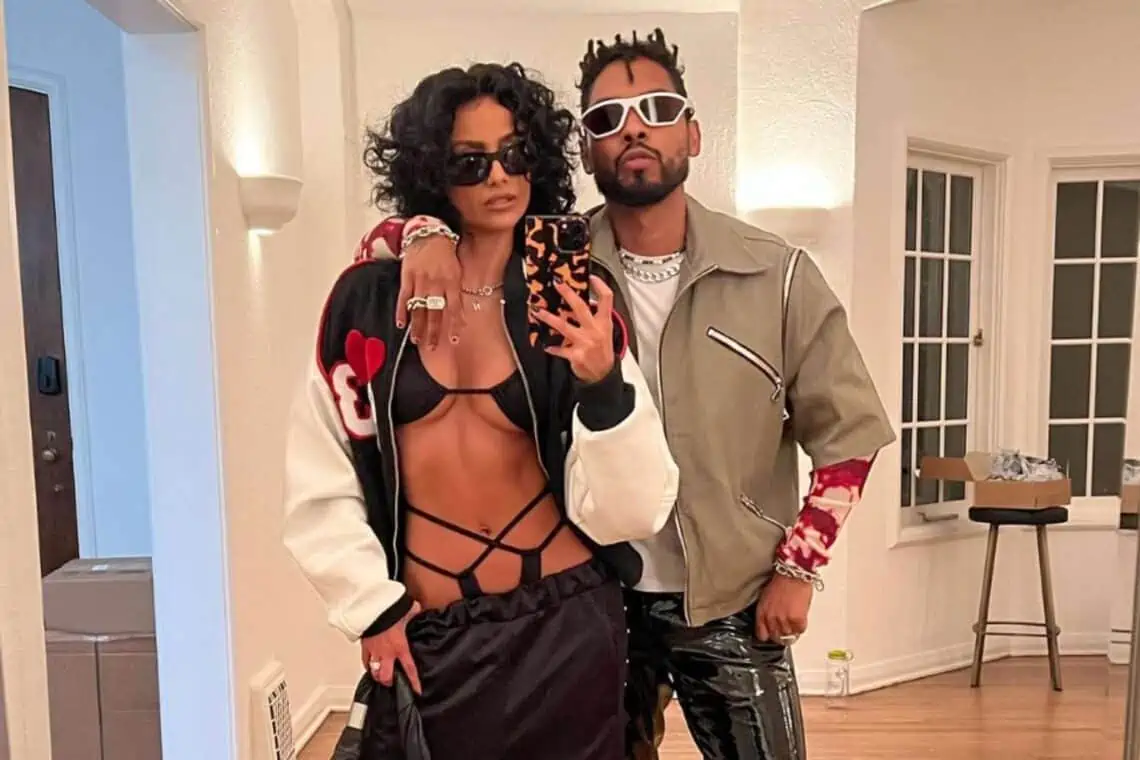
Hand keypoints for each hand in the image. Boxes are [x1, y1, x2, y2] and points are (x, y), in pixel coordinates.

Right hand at [360, 601, 422, 693]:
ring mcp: (374, 651)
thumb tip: (418, 609)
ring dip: (378, 675)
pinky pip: (365, 660)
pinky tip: (369, 665)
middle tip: (392, 682)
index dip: (414, 682)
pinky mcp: (364, 646)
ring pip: (374, 672)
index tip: (417, 691)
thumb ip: (414, 612)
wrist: (373, 606)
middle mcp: (387, 653)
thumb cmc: (391, 610)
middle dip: (389, 682)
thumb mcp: (409, 610)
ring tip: (381, 676)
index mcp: (400, 647)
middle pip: (386, 677)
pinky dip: (367, 664)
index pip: (409, 669)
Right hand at [395, 234, 463, 348]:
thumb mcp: (457, 270)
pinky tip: (401, 324)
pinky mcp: (407, 278)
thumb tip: (459, 313)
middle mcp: (436, 284)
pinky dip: (401, 312)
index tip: (454, 340)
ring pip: (419, 309)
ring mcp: (420, 281)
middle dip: (434, 332)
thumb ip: (456, 291)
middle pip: (435, 313)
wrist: (428, 234)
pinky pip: (403, 298)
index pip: (454, 308)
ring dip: (418, 327)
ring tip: (417, 341)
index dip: (454, 325)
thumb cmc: (446, 254)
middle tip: (433, 348)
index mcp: (451, 282)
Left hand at [534, 275, 615, 383]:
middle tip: (558, 284)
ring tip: (537, 311)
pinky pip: (560, 349)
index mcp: (604, 322)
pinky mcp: (576, 355)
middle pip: (580, 307)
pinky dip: (552, 348)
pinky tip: (546, 346)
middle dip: (568, 294)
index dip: (600, 286)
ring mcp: (585, 342)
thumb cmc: (602, 351)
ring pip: (563, 326)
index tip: (591, 277)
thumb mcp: (605, 332)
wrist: (603, 374)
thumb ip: (595, 317)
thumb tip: (577, 303)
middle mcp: (595, 330)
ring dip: (548, 318)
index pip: (606, 299)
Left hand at [755, 574, 812, 643]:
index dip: (768, 635)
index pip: (762, 634)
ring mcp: (784, 620)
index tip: (772, 634)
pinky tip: (800, 618)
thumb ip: (767, 612)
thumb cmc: (781, 581)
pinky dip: (801, 626)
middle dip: (781, 633)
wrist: (793, 574)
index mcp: (762, 613)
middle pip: (776, 637)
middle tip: (786, 627)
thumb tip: (772, 621)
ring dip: (792, 630)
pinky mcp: (797, 620)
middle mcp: (771, 618)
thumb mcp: (766, 598)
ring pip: (789, 636)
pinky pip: (800, 631)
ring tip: (794, 621)